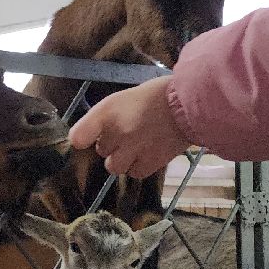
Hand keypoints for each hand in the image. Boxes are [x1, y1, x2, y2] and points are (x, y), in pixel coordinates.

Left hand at [68, 76, 189, 178]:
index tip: (88, 138)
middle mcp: (116, 132)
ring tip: (138, 146)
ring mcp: (133, 149)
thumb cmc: (158, 95)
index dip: (83, 139)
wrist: (190, 104)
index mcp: (107, 112)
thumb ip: (110, 116)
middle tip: (128, 134)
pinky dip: (140, 167)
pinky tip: (149, 154)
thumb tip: (98, 134)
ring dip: (123, 159)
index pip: (78, 137)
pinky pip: (135, 173)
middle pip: (101, 151)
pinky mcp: (150, 163)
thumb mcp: (125, 97)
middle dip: (112, 145)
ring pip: (114, 167)